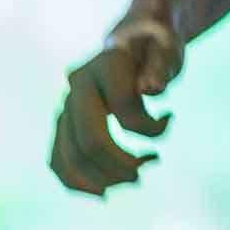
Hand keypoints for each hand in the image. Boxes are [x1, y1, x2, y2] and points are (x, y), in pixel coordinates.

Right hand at [50, 17, 183, 196]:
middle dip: (120, 166)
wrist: (130, 40)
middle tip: (147, 169)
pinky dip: (77, 183)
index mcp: (104, 65)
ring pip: (70, 158)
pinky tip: (104, 190)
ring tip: (133, 179)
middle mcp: (77, 87)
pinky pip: (58, 162)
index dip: (152, 127)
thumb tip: (151, 90)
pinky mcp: (63, 125)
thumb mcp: (167, 48)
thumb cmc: (155, 45)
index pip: (123, 109)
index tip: (170, 117)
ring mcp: (65, 108)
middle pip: (89, 142)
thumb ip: (161, 65)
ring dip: (102, 179)